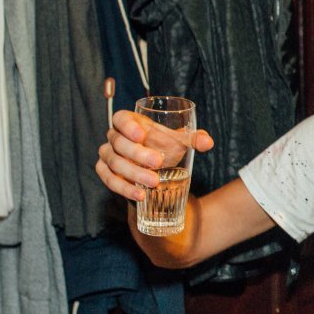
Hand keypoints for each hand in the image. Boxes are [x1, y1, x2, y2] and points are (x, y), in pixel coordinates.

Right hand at [95, 110, 213, 201]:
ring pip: (114, 163)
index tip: (142, 135)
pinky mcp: (106, 172)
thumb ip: (193, 139)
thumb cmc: (164, 146)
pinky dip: (123, 188)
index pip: (121, 119)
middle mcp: (114, 137)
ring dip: (133, 173)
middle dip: (137, 154)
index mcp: (129, 123)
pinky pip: (109, 179)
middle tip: (158, 162)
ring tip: (154, 182)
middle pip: (119, 143)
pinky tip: (140, 195)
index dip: (128, 126)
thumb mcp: (178, 141)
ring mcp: (108, 155)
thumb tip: (208, 143)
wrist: (155, 167)